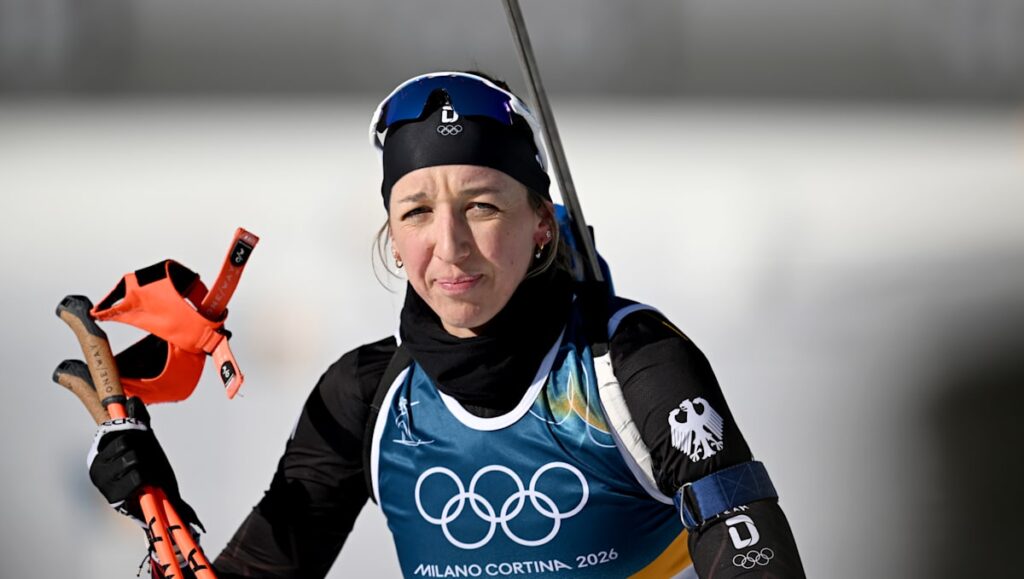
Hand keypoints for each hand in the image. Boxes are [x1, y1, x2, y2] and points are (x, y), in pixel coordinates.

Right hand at [87, 397, 203, 532]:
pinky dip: (148, 478)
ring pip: (132, 457)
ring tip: (147, 475)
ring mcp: (103, 484)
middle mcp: (96, 468)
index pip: (114, 428)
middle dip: (144, 448)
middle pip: (125, 441)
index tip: (142, 438)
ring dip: (148, 464)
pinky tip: (146, 486)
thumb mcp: (146, 441)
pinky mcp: (114, 498)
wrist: (166, 500)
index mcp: (100, 453)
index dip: (134, 431)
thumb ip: (139, 421)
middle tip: (147, 461)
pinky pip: (137, 476)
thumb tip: (132, 400)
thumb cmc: (153, 470)